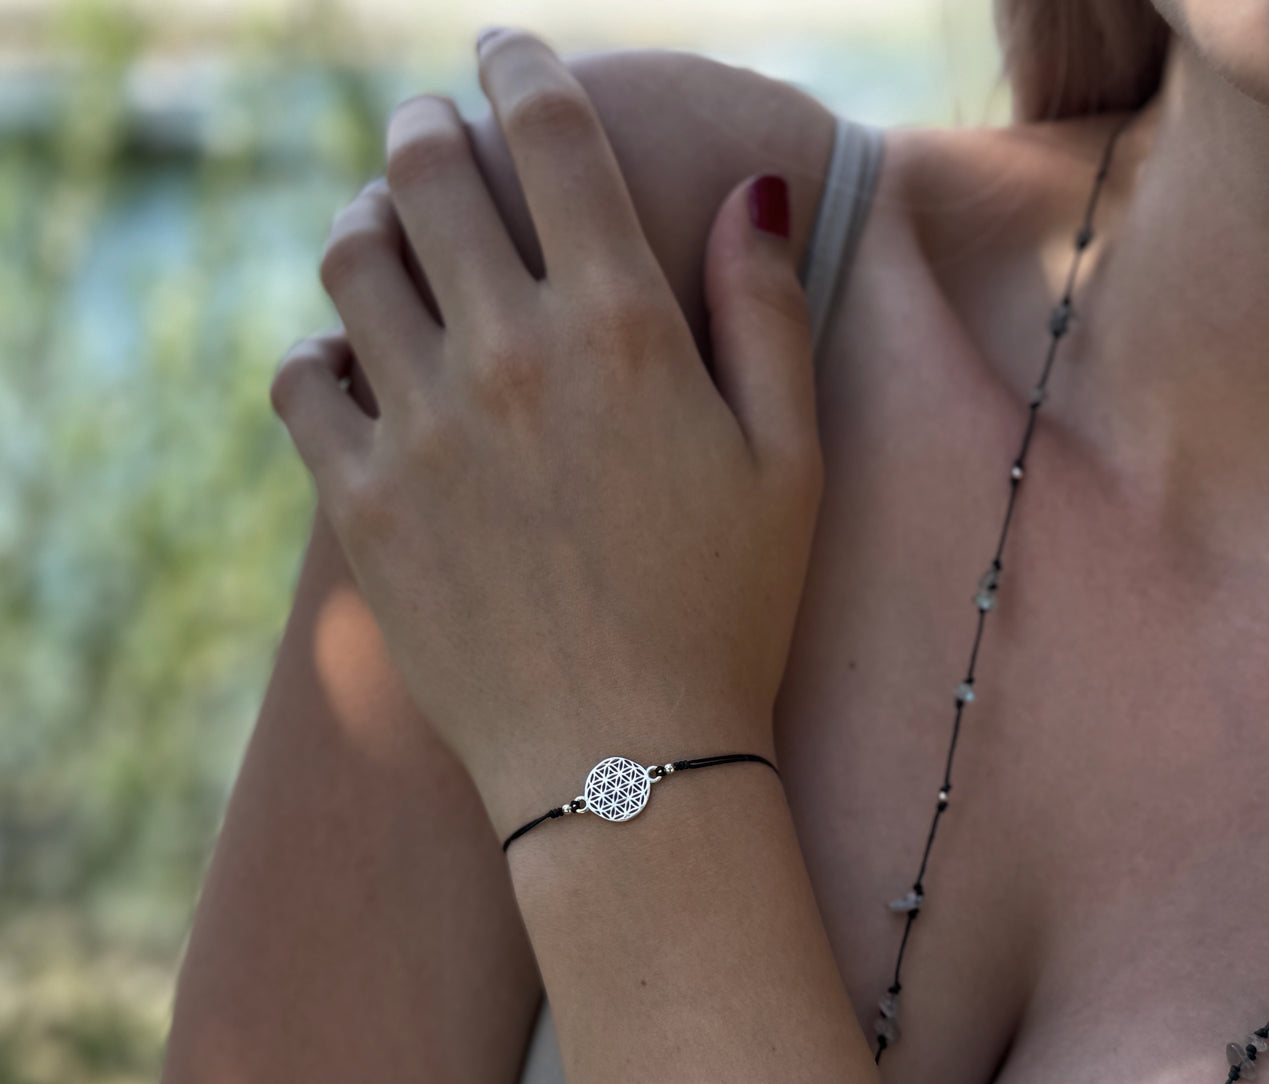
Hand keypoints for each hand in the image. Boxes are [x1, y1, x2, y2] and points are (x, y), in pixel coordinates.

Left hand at [270, 29, 821, 819]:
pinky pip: (301, 377)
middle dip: (428, 126)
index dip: (522, 64)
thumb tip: (751, 187)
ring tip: (390, 232)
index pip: (554, 137)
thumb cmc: (730, 612)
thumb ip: (767, 311)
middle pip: (428, 174)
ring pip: (352, 261)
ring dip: (369, 222)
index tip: (504, 45)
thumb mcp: (792, 460)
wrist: (630, 767)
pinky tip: (358, 361)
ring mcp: (423, 430)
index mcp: (624, 329)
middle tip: (434, 127)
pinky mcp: (362, 506)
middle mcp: (511, 356)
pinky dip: (322, 347)